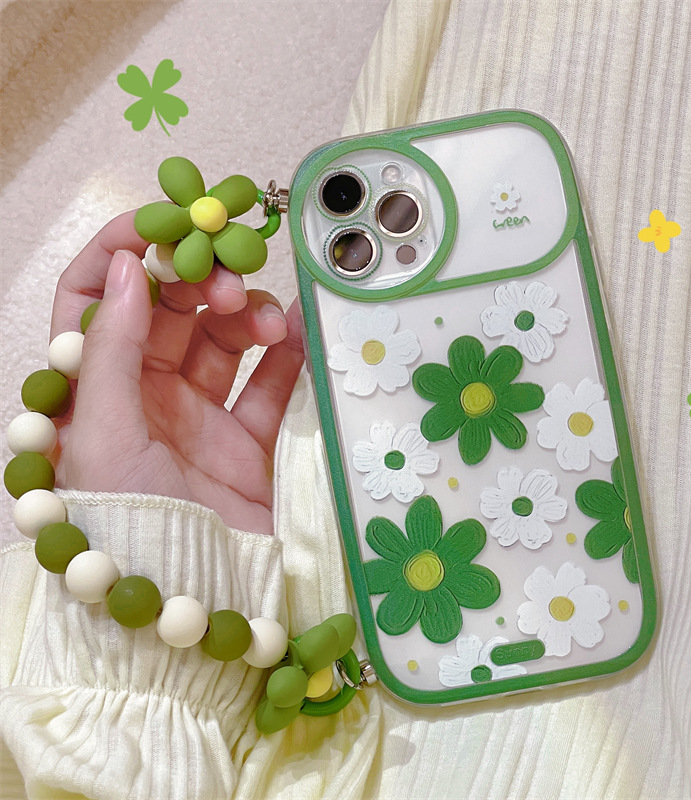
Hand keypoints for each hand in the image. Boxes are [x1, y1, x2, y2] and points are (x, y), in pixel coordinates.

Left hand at [50, 211, 304, 534]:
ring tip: (267, 322)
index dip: (121, 252)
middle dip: (198, 282)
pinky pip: (271, 381)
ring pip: (224, 338)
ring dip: (247, 316)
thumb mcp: (99, 435)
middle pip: (168, 310)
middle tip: (229, 283)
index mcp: (91, 392)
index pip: (95, 300)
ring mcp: (199, 417)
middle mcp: (142, 397)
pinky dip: (289, 350)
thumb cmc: (125, 527)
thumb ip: (112, 349)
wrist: (191, 602)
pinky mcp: (249, 440)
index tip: (163, 226)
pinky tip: (300, 329)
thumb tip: (131, 266)